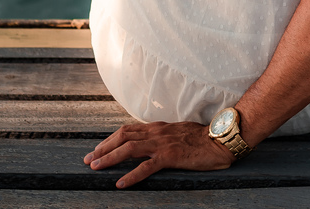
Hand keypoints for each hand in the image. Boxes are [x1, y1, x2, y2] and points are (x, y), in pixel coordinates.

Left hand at [84, 120, 235, 187]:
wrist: (219, 140)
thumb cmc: (202, 138)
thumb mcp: (177, 133)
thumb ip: (162, 137)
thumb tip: (149, 145)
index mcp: (158, 127)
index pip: (128, 130)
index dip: (110, 139)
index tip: (97, 149)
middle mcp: (157, 132)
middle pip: (123, 137)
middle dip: (103, 148)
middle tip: (89, 160)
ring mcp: (162, 144)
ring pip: (129, 148)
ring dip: (110, 158)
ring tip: (96, 167)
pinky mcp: (170, 156)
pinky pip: (146, 166)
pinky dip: (132, 175)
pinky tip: (121, 183)